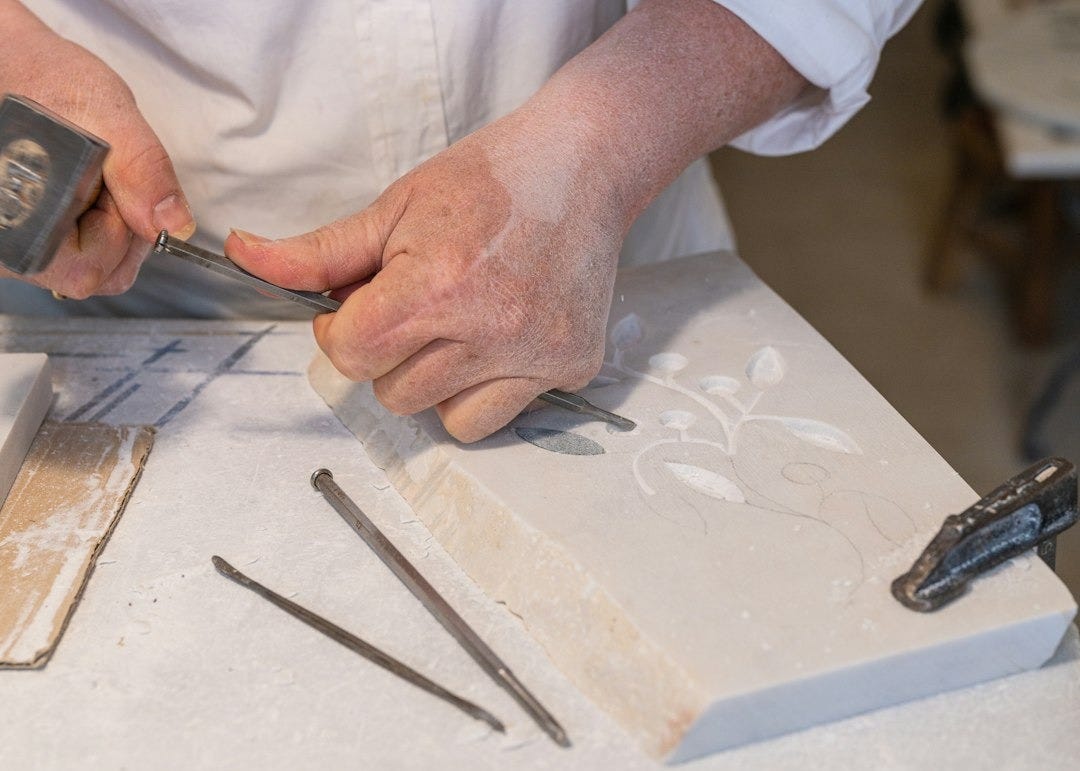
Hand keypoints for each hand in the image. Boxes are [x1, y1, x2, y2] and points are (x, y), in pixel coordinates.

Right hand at [0, 2, 193, 296]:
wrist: (14, 64)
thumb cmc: (48, 80)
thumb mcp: (105, 113)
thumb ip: (142, 171)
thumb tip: (172, 227)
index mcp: (16, 225)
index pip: (92, 269)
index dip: (119, 226)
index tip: (110, 177)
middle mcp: (9, 249)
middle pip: (97, 274)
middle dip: (121, 227)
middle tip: (104, 174)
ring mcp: (16, 244)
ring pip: (93, 266)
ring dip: (112, 224)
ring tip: (92, 175)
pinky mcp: (27, 236)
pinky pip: (81, 251)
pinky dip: (97, 221)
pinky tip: (85, 186)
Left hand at [226, 110, 623, 441]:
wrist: (582, 165)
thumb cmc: (490, 179)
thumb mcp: (397, 207)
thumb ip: (320, 252)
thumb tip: (246, 257)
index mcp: (435, 285)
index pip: (351, 354)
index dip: (342, 332)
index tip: (362, 306)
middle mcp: (489, 330)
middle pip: (393, 394)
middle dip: (389, 356)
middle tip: (415, 311)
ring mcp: (534, 355)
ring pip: (445, 418)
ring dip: (435, 382)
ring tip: (458, 329)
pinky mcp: (570, 367)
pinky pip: (500, 416)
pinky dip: (486, 391)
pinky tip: (497, 342)